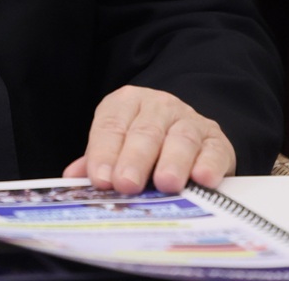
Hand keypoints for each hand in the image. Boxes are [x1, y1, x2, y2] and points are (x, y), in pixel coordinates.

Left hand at [62, 85, 234, 194]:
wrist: (185, 131)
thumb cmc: (141, 144)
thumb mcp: (116, 145)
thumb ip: (96, 160)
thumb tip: (72, 178)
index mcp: (126, 103)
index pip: (111, 126)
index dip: (104, 153)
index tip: (101, 179)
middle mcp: (159, 106)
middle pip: (144, 132)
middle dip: (134, 159)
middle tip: (127, 184)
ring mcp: (190, 120)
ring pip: (181, 138)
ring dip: (172, 162)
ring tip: (166, 184)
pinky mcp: (217, 141)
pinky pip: (214, 151)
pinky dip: (209, 164)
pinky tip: (202, 179)